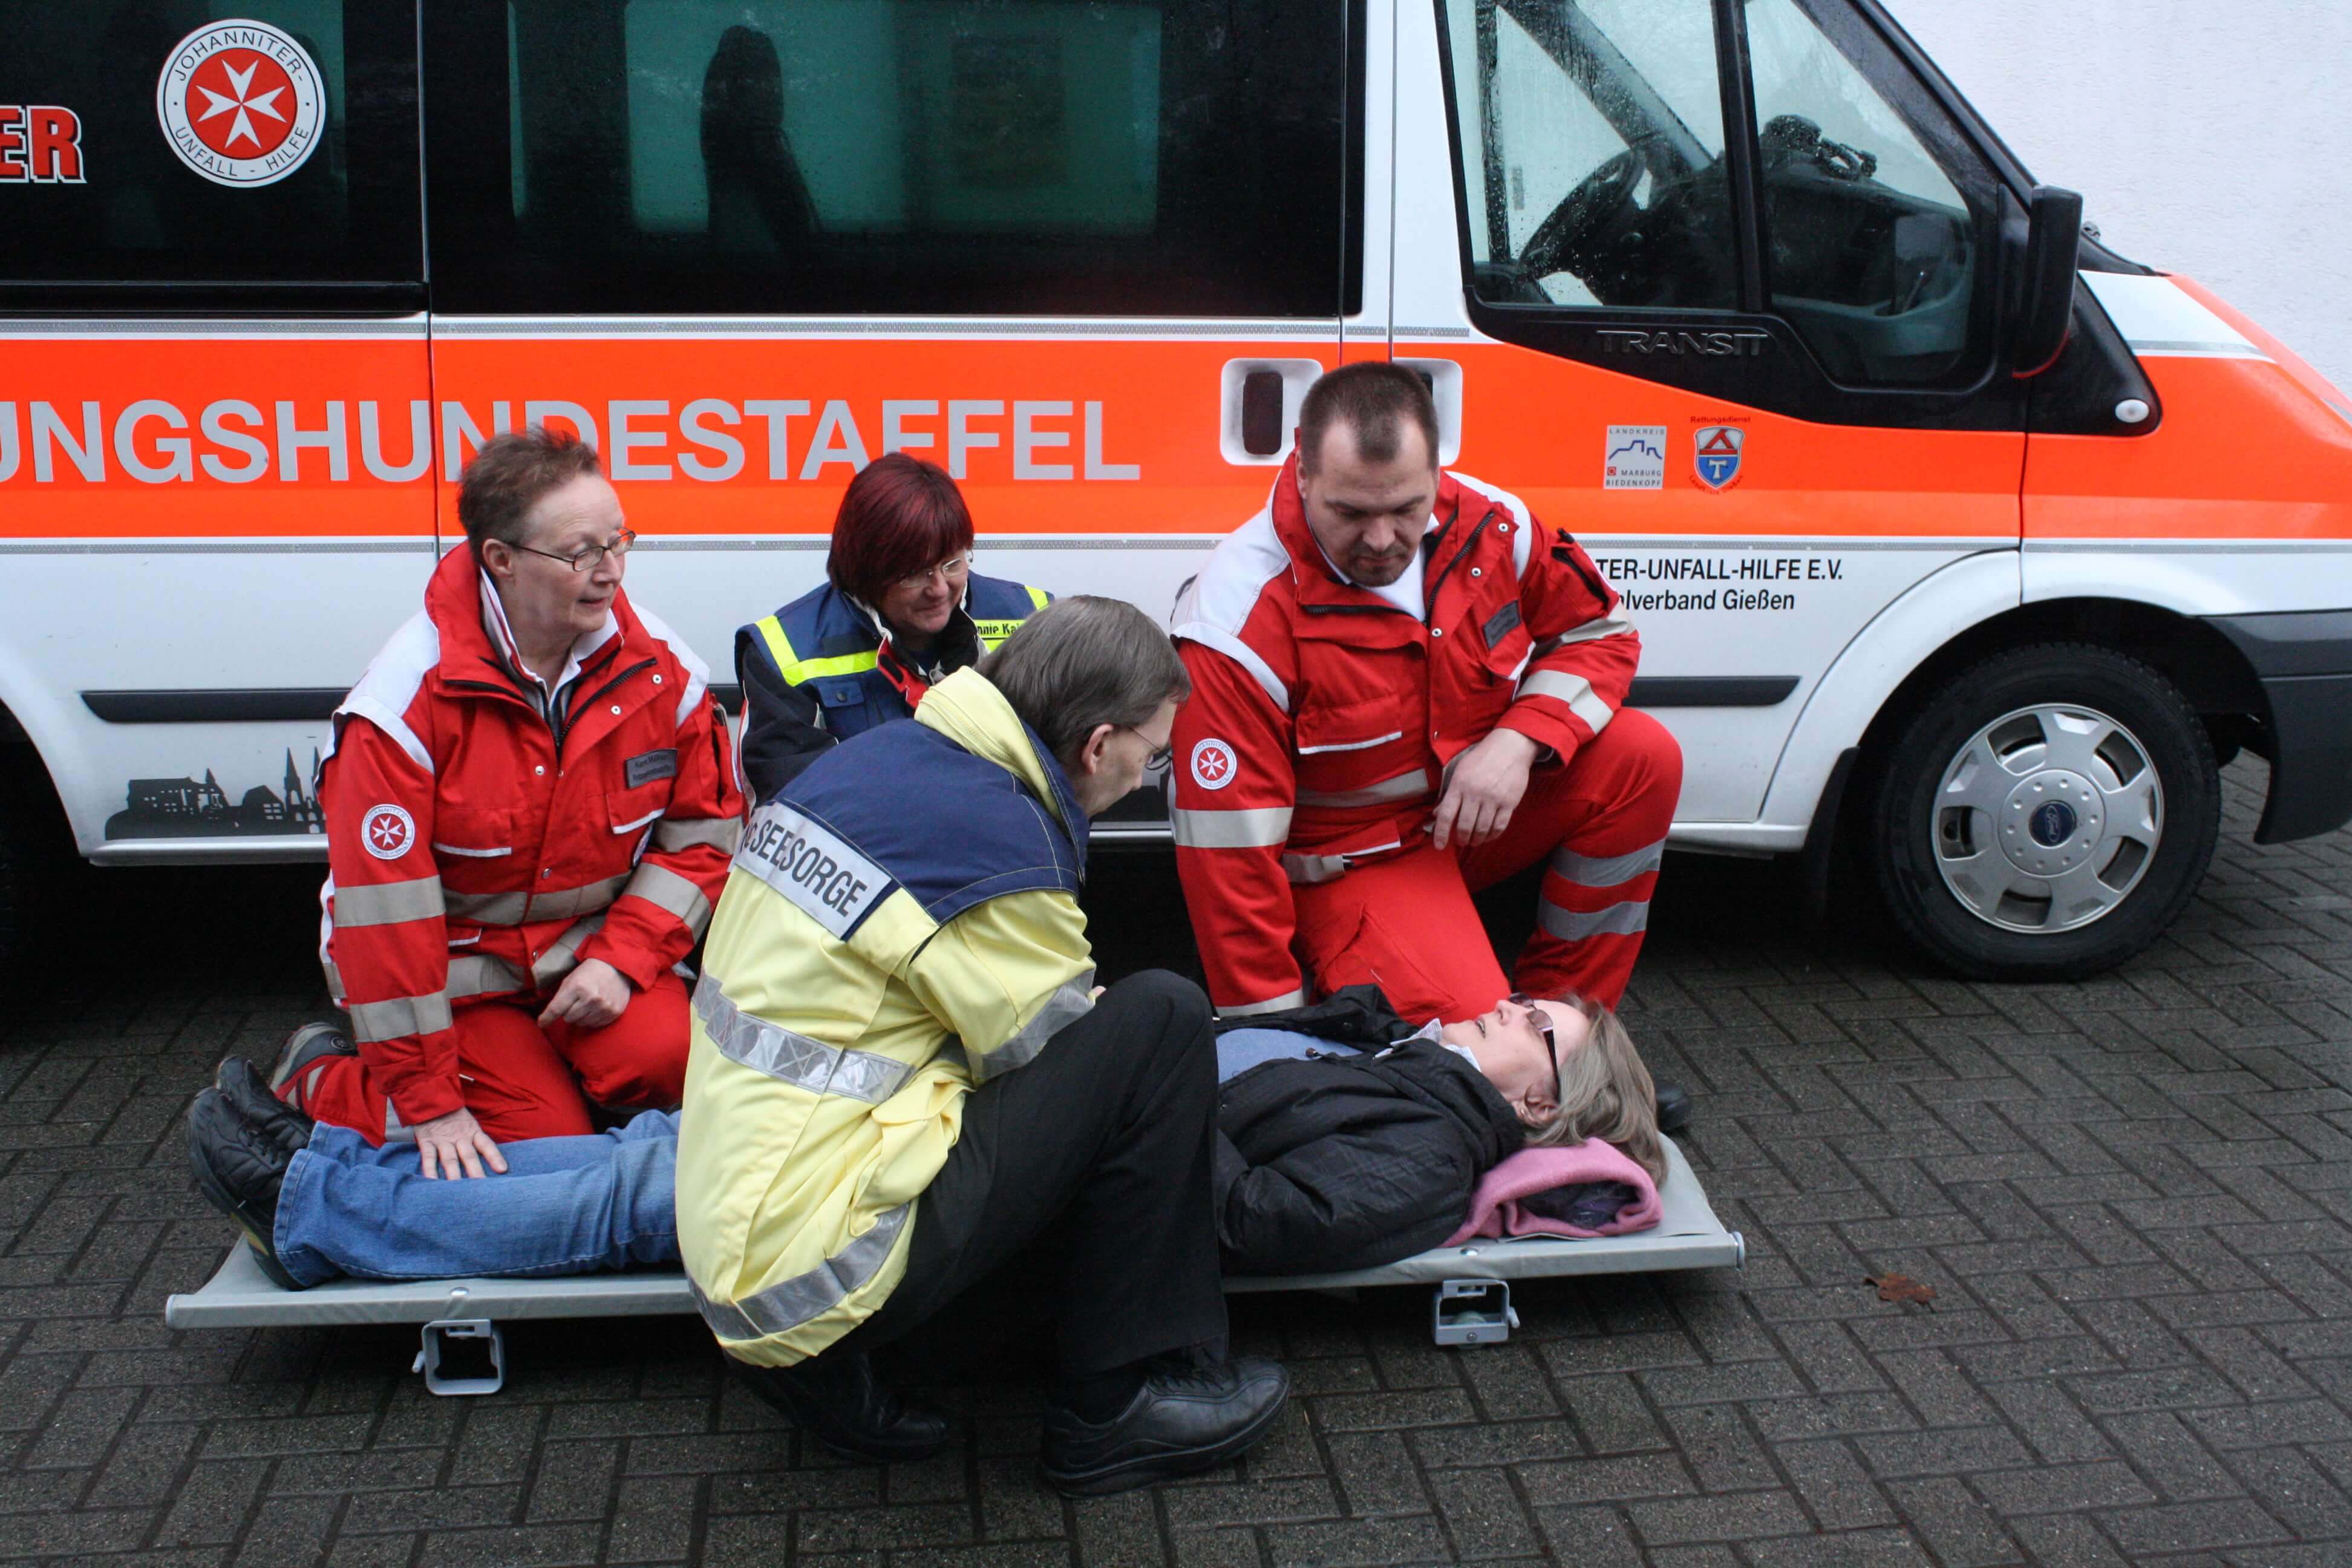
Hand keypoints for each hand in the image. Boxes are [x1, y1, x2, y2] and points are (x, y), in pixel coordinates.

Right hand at [413, 1107, 507, 1179]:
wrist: (432, 1100)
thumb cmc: (454, 1118)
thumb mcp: (470, 1125)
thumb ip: (477, 1141)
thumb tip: (493, 1161)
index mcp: (473, 1132)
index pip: (486, 1144)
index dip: (494, 1156)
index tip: (502, 1170)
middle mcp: (460, 1137)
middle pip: (469, 1155)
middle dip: (475, 1171)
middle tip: (481, 1187)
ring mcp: (443, 1140)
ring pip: (450, 1159)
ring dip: (454, 1174)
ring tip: (457, 1189)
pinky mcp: (426, 1141)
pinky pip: (428, 1156)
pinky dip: (430, 1169)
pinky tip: (432, 1181)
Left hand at [537, 958, 630, 1031]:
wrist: (616, 967)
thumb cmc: (589, 973)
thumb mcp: (570, 979)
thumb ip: (559, 998)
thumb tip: (545, 1019)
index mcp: (577, 987)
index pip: (557, 1009)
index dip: (547, 1018)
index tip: (541, 1023)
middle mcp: (591, 998)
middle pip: (568, 1018)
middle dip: (568, 1012)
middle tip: (576, 1001)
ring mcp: (604, 1006)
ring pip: (581, 1023)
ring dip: (581, 1016)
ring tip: (587, 1003)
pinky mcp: (614, 1012)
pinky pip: (595, 1025)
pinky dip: (593, 1018)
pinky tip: (596, 1007)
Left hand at [1430, 729, 1540, 850]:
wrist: (1509, 747)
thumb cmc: (1481, 759)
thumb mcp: (1459, 771)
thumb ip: (1449, 794)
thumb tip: (1437, 815)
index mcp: (1459, 785)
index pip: (1446, 815)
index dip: (1441, 833)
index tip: (1439, 846)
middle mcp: (1475, 793)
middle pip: (1465, 826)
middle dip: (1461, 839)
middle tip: (1461, 842)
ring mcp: (1493, 798)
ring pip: (1482, 829)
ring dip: (1476, 840)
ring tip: (1474, 841)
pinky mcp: (1509, 802)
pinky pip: (1499, 826)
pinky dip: (1492, 835)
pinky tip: (1488, 836)